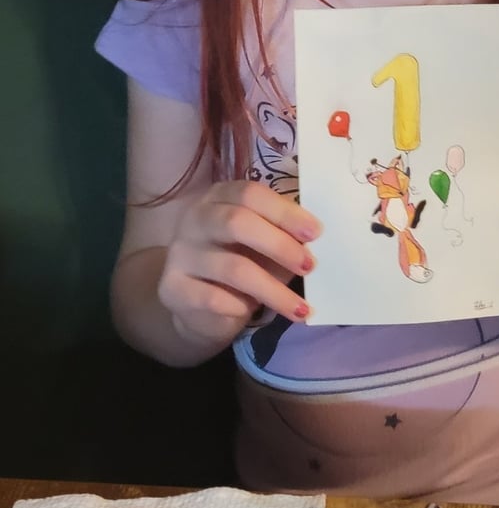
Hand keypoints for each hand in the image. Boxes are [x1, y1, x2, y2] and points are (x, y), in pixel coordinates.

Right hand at [158, 180, 321, 347]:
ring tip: (300, 308)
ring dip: (274, 290)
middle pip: (237, 222)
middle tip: (310, 265)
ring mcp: (180, 253)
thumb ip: (285, 235)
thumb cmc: (242, 263)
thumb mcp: (265, 244)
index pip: (250, 194)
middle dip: (279, 245)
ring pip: (232, 268)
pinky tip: (256, 314)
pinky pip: (215, 299)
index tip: (315, 233)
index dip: (284, 212)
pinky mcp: (173, 288)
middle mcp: (195, 219)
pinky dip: (243, 307)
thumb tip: (316, 238)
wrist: (199, 305)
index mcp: (220, 197)